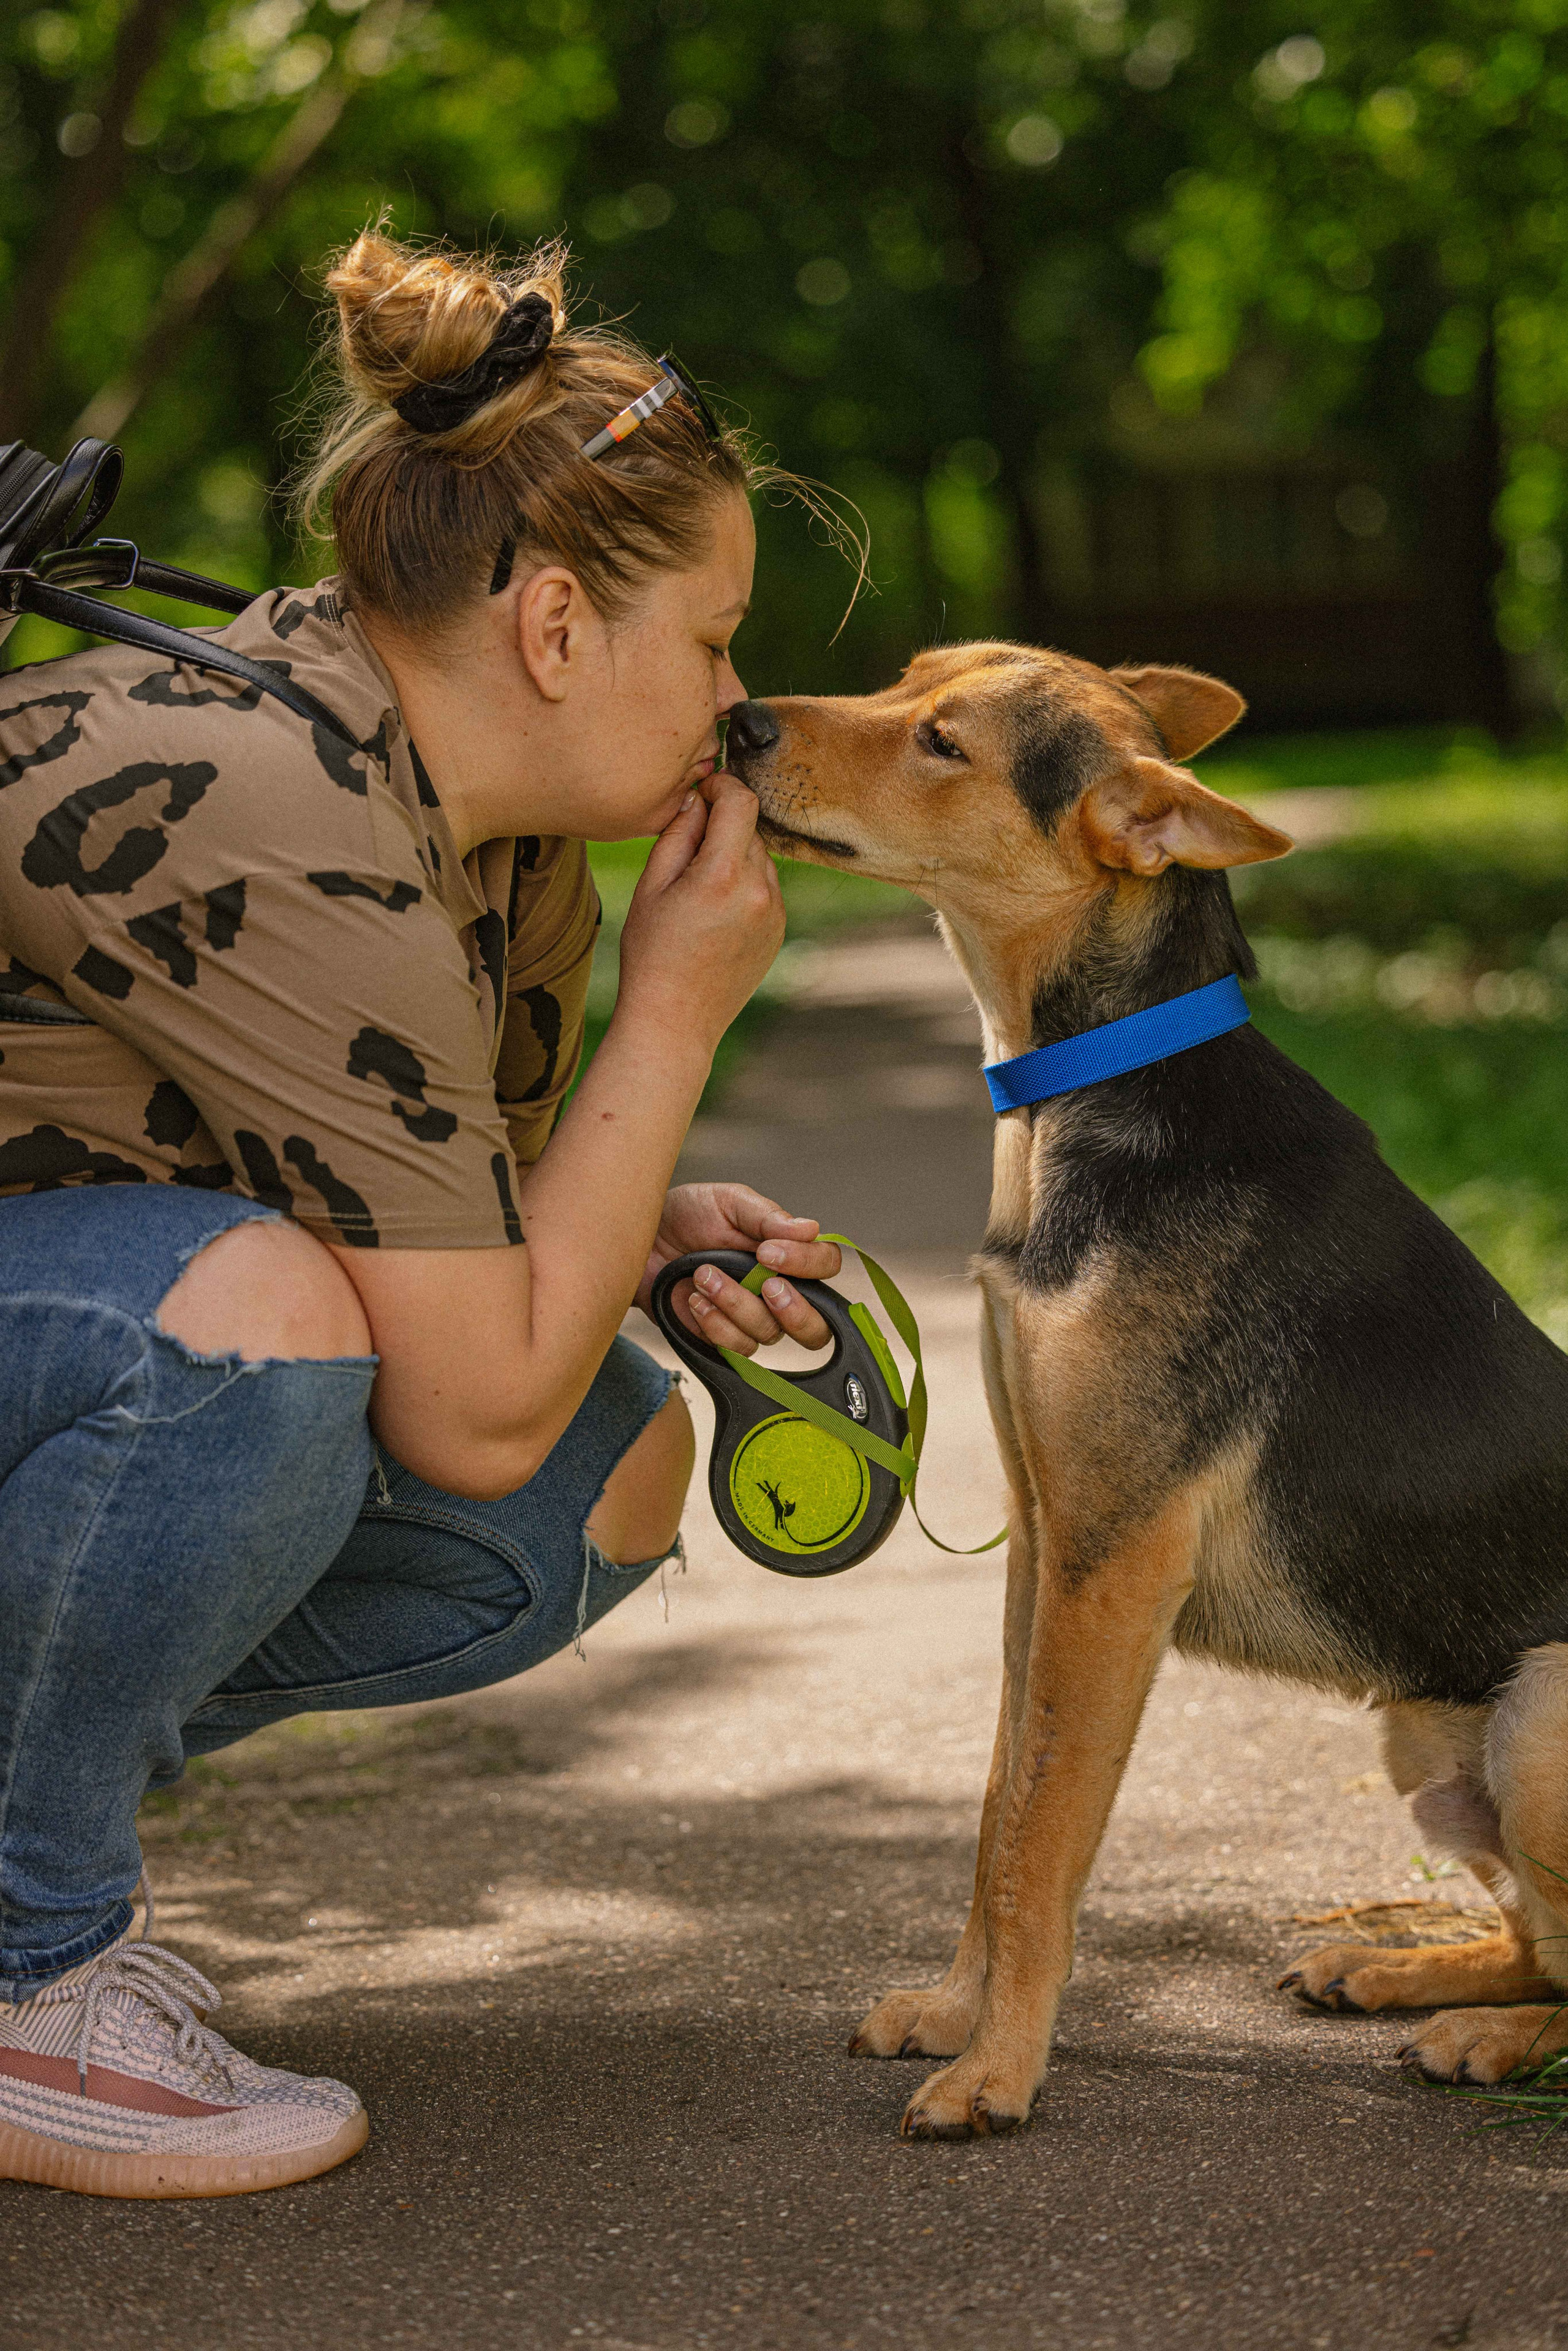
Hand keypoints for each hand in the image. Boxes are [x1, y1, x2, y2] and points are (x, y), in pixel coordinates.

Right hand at [614, 775, 784, 1051]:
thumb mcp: (651, 887)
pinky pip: (766, 887)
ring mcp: (775, 912)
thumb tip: (697, 797)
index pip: (741, 801)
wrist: (676, 1020)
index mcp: (723, 874)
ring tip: (699, 890)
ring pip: (760, 857)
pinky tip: (715, 913)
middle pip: (750, 828)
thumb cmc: (651, 954)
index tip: (703, 791)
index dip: (721, 785)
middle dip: (722, 826)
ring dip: (735, 856)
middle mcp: (759, 890)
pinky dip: (745, 884)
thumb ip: (678, 834)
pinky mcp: (780, 929)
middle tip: (687, 850)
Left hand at [636, 1182, 841, 1352]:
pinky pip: (735, 1349)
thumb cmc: (686, 1216)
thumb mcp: (728, 1202)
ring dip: (734, 1304)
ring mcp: (750, 1320)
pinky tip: (694, 1300)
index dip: (808, 1265)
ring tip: (703, 1275)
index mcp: (787, 1254)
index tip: (770, 1252)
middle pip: (815, 1326)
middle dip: (793, 1309)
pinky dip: (714, 1324)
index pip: (825, 1267)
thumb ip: (768, 1217)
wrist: (640, 1240)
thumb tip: (811, 1229)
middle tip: (765, 1285)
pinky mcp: (722, 1341)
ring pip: (768, 1335)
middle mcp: (776, 1293)